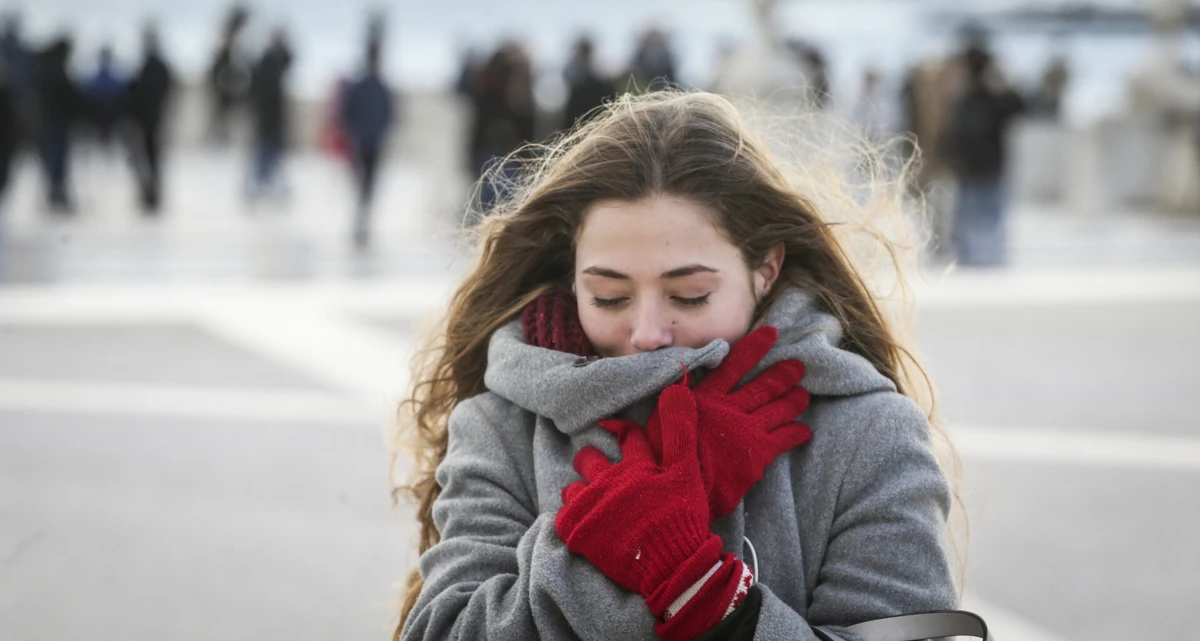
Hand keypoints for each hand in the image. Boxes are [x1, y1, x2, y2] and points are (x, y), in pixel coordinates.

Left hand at [556, 383, 724, 616]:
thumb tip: (675, 388)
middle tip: (598, 471)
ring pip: (573, 488)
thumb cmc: (683, 518)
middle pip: (588, 459)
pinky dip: (571, 520)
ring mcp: (591, 507)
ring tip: (591, 503)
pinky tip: (583, 525)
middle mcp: (608, 481)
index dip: (619, 429)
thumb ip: (680, 431)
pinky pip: (562, 518)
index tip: (612, 428)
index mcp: (636, 465)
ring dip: (580, 492)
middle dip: (591, 461)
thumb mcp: (687, 471)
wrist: (674, 566)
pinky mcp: (579, 533)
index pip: (624, 435)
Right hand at [603, 326, 812, 517]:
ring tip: (803, 393)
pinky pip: (785, 438)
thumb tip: (630, 410)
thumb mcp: (652, 431)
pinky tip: (804, 430)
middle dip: (783, 373)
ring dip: (794, 399)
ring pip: (780, 408)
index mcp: (706, 398)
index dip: (754, 347)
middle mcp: (730, 409)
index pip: (733, 364)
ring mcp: (748, 430)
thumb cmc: (663, 460)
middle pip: (764, 384)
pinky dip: (797, 432)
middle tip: (798, 365)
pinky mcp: (759, 454)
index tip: (770, 334)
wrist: (681, 490)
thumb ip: (655, 415)